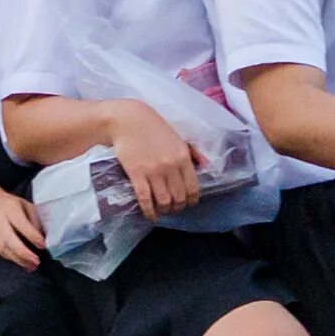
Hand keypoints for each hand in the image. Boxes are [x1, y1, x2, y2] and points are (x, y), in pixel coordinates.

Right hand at [0, 190, 46, 269]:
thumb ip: (34, 219)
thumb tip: (42, 236)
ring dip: (19, 260)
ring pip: (4, 249)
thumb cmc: (7, 204)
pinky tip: (22, 263)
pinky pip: (0, 252)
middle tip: (36, 261)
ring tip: (32, 266)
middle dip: (24, 253)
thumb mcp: (24, 204)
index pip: (21, 224)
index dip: (32, 236)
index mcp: (9, 208)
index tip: (43, 245)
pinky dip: (12, 259)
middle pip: (9, 240)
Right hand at [108, 100, 201, 219]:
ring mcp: (153, 171)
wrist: (127, 120)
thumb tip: (206, 166)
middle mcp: (171, 166)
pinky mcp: (136, 174)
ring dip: (164, 210)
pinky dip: (149, 211)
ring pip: (164, 201)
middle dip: (177, 207)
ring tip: (162, 210)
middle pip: (179, 197)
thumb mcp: (178, 137)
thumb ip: (193, 153)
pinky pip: (145, 199)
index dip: (191, 200)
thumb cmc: (153, 127)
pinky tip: (150, 215)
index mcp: (183, 157)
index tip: (187, 203)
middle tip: (173, 208)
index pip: (193, 187)